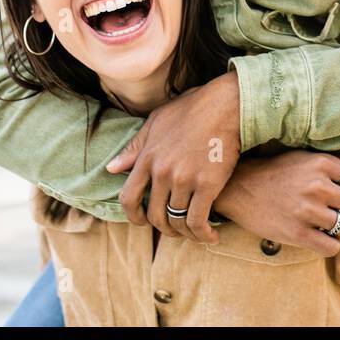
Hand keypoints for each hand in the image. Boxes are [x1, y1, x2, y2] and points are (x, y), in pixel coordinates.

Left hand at [105, 70, 241, 242]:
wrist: (227, 104)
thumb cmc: (193, 108)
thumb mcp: (157, 122)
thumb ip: (134, 147)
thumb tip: (111, 169)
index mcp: (147, 157)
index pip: (128, 198)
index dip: (133, 216)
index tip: (143, 222)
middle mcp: (162, 171)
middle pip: (154, 215)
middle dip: (162, 227)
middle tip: (174, 229)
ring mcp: (184, 179)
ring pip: (176, 220)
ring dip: (184, 233)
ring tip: (193, 233)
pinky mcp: (208, 184)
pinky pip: (198, 220)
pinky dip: (202, 233)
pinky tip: (211, 235)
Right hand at [213, 150, 339, 255]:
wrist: (241, 188)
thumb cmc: (279, 171)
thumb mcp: (310, 158)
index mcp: (322, 163)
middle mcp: (316, 186)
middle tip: (337, 209)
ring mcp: (307, 211)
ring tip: (328, 223)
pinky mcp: (297, 234)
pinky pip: (332, 247)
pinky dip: (330, 244)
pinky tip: (319, 236)